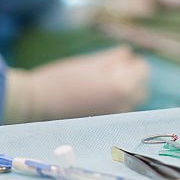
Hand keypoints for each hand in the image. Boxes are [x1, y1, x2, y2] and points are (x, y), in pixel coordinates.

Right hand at [4, 46, 149, 122]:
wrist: (36, 105)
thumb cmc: (61, 79)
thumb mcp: (90, 63)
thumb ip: (114, 58)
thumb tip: (129, 53)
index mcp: (122, 87)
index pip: (143, 71)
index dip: (131, 63)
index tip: (118, 61)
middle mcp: (124, 106)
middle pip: (141, 88)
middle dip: (132, 78)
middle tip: (111, 71)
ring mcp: (115, 118)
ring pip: (131, 101)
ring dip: (123, 91)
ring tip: (100, 85)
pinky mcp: (104, 126)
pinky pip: (119, 111)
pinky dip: (114, 103)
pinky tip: (95, 97)